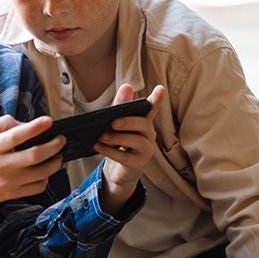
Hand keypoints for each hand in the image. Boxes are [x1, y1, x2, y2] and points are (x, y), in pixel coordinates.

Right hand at [0, 114, 64, 251]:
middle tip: (62, 139)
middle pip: (35, 156)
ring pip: (41, 173)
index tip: (49, 121)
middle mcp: (1, 166)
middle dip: (54, 146)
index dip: (35, 128)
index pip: (16, 136)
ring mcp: (8, 182)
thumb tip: (24, 123)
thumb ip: (1, 124)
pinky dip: (46, 178)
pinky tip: (45, 170)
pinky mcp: (12, 194)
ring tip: (58, 154)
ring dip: (55, 162)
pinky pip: (37, 187)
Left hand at [95, 83, 164, 214]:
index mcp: (143, 122)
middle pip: (142, 124)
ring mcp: (145, 150)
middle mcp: (148, 135)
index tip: (160, 88)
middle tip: (113, 122)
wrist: (119, 171)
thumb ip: (121, 106)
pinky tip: (98, 146)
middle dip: (128, 121)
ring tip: (101, 136)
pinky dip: (110, 151)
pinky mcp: (138, 164)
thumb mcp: (117, 123)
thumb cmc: (119, 143)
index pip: (151, 109)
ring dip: (117, 138)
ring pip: (136, 141)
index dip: (156, 99)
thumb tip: (127, 86)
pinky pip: (124, 157)